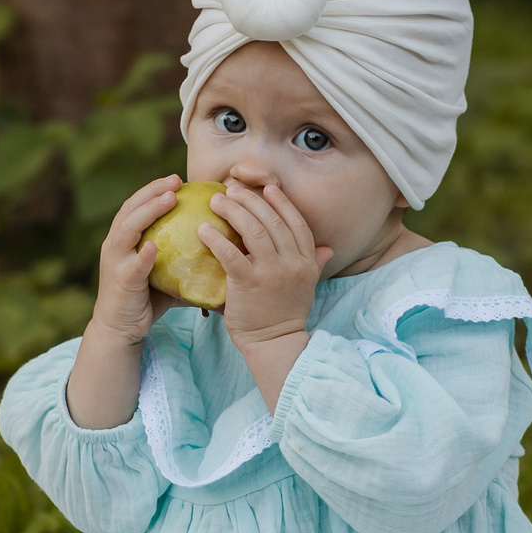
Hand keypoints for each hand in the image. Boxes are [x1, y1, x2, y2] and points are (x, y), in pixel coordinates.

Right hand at [88, 175, 185, 347]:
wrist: (120, 329)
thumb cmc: (146, 300)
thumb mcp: (167, 274)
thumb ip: (186, 261)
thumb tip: (223, 253)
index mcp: (125, 239)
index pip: (137, 205)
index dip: (154, 189)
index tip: (177, 179)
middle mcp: (115, 245)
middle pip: (130, 208)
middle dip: (152, 191)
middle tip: (175, 180)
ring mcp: (115, 262)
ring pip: (127, 228)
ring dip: (148, 211)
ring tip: (169, 198)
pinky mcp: (120, 281)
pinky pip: (132, 265)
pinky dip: (143, 254)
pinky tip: (155, 245)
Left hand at [204, 180, 333, 355]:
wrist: (274, 343)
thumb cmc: (285, 314)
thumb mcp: (306, 287)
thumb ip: (314, 264)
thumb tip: (328, 249)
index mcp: (306, 262)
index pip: (297, 223)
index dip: (282, 203)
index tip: (268, 188)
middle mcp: (292, 264)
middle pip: (272, 221)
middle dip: (251, 200)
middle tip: (231, 190)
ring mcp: (271, 272)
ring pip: (253, 230)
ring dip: (233, 211)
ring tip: (216, 201)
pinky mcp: (248, 283)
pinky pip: (231, 253)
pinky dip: (216, 238)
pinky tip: (203, 229)